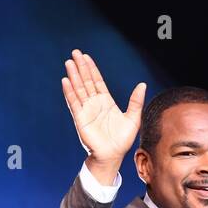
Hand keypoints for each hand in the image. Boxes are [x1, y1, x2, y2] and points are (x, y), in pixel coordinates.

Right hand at [61, 49, 144, 183]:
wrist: (112, 155)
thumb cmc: (122, 140)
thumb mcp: (133, 118)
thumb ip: (136, 101)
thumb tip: (142, 84)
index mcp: (106, 102)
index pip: (97, 81)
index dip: (92, 68)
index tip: (86, 57)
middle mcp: (94, 104)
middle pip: (86, 81)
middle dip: (80, 67)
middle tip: (75, 53)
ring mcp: (86, 110)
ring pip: (79, 89)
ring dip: (73, 76)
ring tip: (69, 63)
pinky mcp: (80, 119)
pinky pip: (74, 103)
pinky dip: (69, 92)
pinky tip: (66, 81)